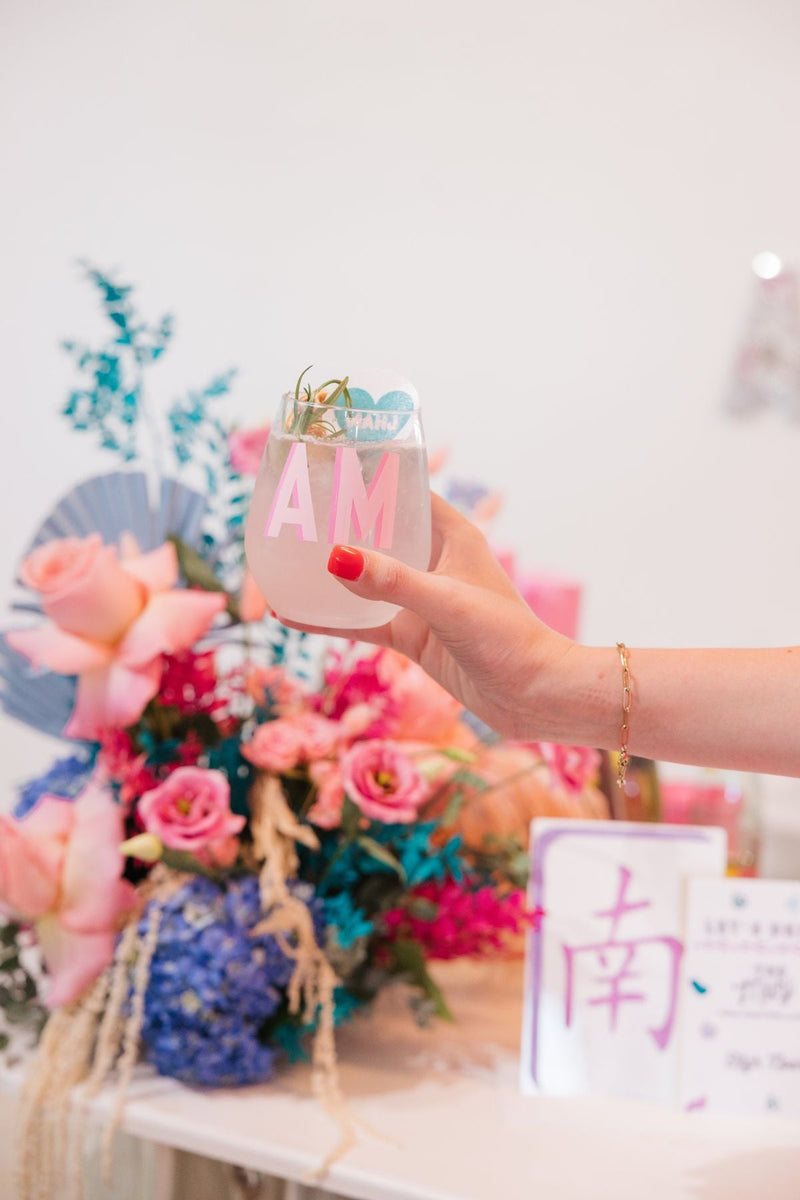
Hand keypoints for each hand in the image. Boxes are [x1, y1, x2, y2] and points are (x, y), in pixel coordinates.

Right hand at [274, 494, 573, 739]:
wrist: (533, 697)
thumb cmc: (506, 639)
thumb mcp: (446, 604)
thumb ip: (392, 582)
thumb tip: (335, 558)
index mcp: (452, 536)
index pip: (405, 491)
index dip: (369, 477)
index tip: (326, 467)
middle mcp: (434, 561)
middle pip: (378, 532)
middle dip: (339, 523)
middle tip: (289, 512)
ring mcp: (421, 599)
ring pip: (366, 577)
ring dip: (331, 571)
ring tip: (283, 558)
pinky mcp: (413, 635)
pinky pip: (363, 621)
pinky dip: (332, 618)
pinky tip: (294, 614)